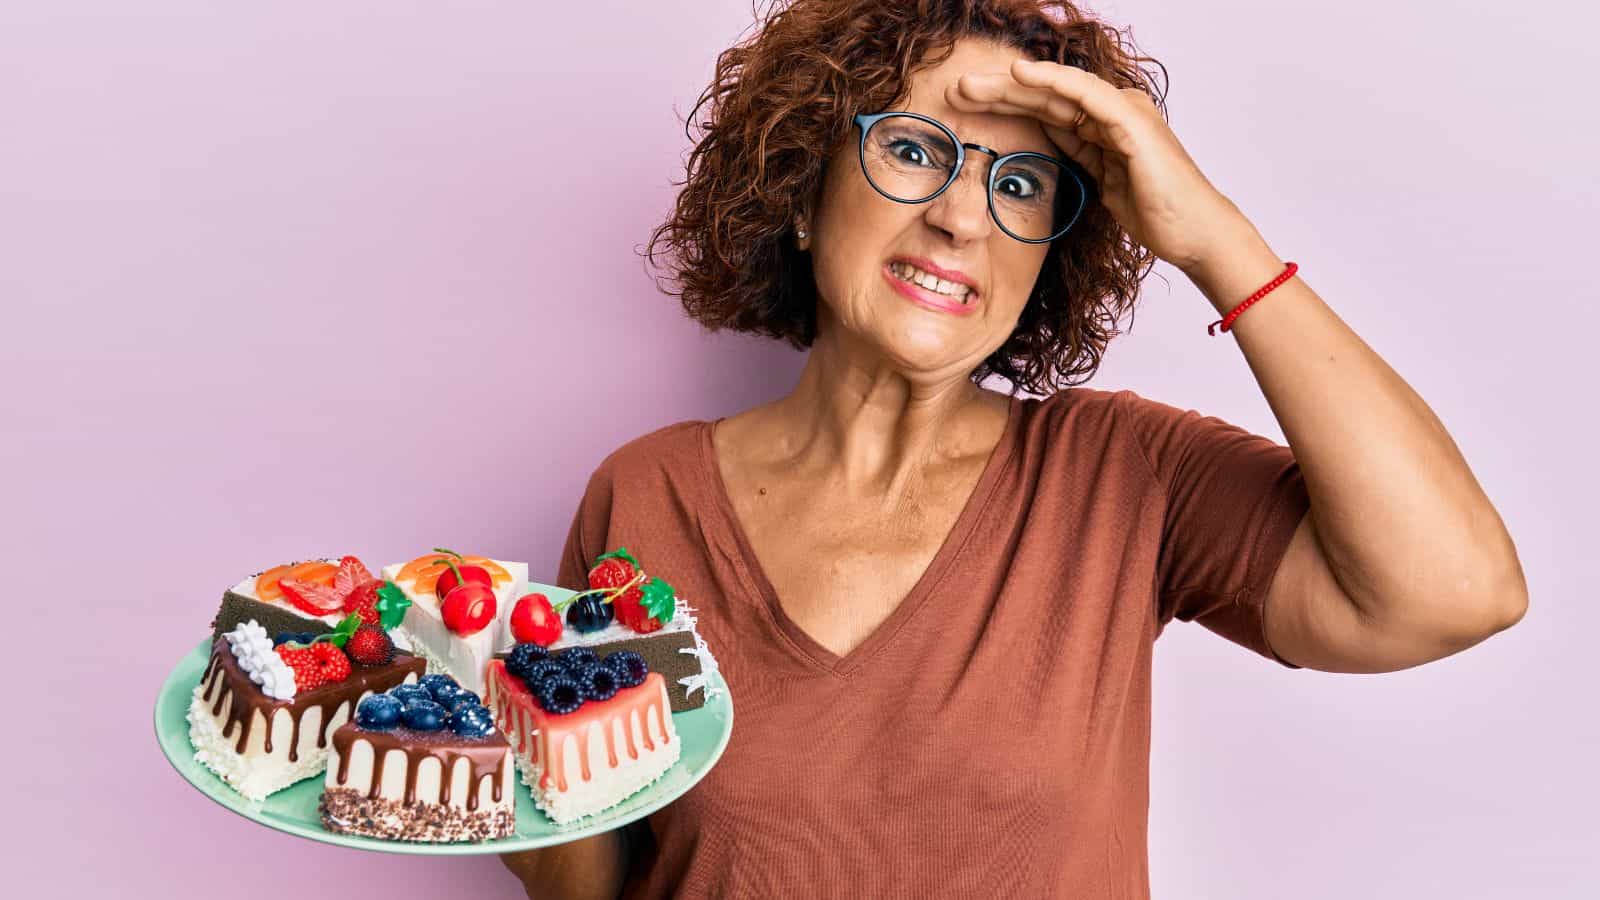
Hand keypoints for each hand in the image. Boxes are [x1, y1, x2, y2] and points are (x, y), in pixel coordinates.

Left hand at [946, 58, 1254, 273]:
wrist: (1194, 232)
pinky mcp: (1130, 121)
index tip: (963, 108)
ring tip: (971, 83)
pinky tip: (1021, 73)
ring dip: (1012, 83)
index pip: (1045, 108)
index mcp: (1103, 125)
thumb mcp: (1101, 181)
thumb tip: (1046, 139)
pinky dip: (1052, 80)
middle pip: (1045, 95)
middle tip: (955, 90)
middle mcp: (1113, 110)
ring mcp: (1123, 111)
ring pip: (1058, 88)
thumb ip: (1079, 155)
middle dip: (998, 91)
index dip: (1004, 104)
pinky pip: (1085, 94)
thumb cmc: (1155, 213)